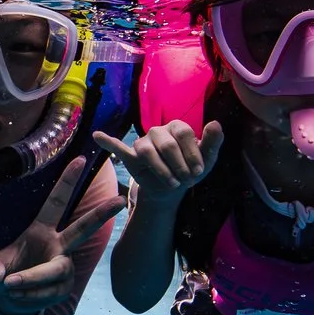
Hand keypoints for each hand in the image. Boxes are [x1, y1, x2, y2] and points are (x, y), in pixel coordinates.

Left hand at [0, 156, 125, 314]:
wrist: (12, 299)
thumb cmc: (7, 272)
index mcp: (42, 229)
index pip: (56, 202)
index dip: (67, 182)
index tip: (80, 159)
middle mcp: (58, 245)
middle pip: (83, 228)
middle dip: (101, 214)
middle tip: (119, 199)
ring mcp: (64, 266)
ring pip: (56, 269)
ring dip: (32, 278)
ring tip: (10, 285)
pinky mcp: (65, 287)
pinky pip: (49, 290)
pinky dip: (29, 294)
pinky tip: (16, 294)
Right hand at [93, 119, 223, 205]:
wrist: (172, 190)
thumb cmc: (190, 170)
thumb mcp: (206, 161)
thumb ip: (213, 142)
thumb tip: (215, 123)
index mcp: (177, 127)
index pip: (184, 135)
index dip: (192, 154)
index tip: (198, 172)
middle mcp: (158, 131)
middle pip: (167, 145)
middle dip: (178, 166)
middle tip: (185, 181)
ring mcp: (142, 142)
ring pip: (148, 153)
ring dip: (161, 171)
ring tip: (171, 182)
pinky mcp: (131, 156)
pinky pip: (118, 147)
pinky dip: (108, 141)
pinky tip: (98, 135)